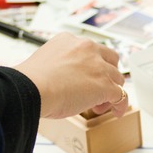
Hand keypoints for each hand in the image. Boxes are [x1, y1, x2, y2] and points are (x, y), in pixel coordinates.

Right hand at [13, 34, 127, 118]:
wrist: (31, 88)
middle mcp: (87, 48)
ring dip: (111, 91)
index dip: (92, 65)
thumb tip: (61, 79)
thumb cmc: (31, 80)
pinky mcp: (104, 84)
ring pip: (117, 78)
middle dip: (107, 74)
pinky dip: (120, 104)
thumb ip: (59, 65)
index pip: (90, 49)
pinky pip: (121, 95)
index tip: (86, 77)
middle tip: (98, 89)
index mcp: (69, 40)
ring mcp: (98, 66)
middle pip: (110, 60)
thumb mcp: (45, 62)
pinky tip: (116, 112)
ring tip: (99, 105)